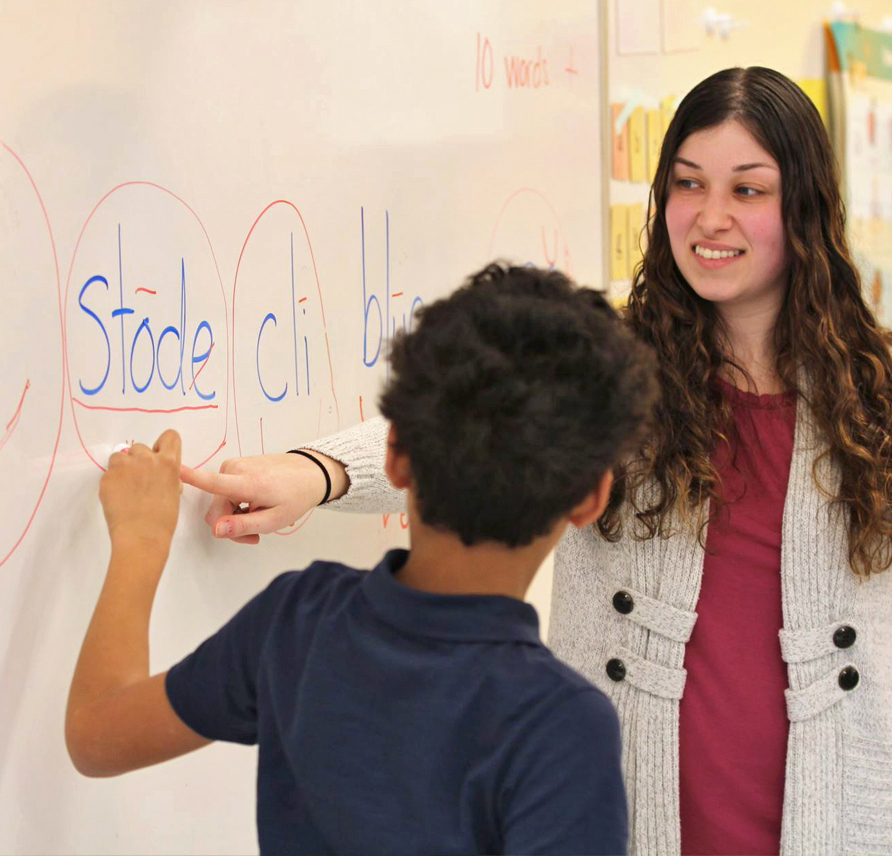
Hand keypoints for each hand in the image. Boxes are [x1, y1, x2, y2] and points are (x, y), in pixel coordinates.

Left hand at [100, 430, 182, 553]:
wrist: (142, 536)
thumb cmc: (163, 520)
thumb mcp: (174, 492)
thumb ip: (167, 475)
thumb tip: (159, 472)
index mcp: (169, 462)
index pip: (170, 436)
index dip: (163, 445)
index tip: (159, 456)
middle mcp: (147, 459)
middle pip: (140, 447)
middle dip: (139, 460)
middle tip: (140, 481)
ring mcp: (125, 466)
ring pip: (121, 457)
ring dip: (123, 468)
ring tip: (127, 489)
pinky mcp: (107, 477)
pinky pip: (109, 472)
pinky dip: (113, 482)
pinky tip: (119, 498)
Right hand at [180, 452, 343, 544]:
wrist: (310, 473)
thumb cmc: (295, 497)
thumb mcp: (274, 520)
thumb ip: (243, 526)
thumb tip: (216, 530)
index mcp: (248, 483)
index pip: (215, 483)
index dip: (193, 478)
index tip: (175, 470)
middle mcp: (236, 469)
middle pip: (216, 509)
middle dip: (231, 525)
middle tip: (254, 535)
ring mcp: (234, 465)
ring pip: (220, 502)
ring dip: (235, 516)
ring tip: (258, 517)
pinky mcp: (234, 465)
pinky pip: (225, 492)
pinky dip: (237, 504)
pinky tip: (254, 506)